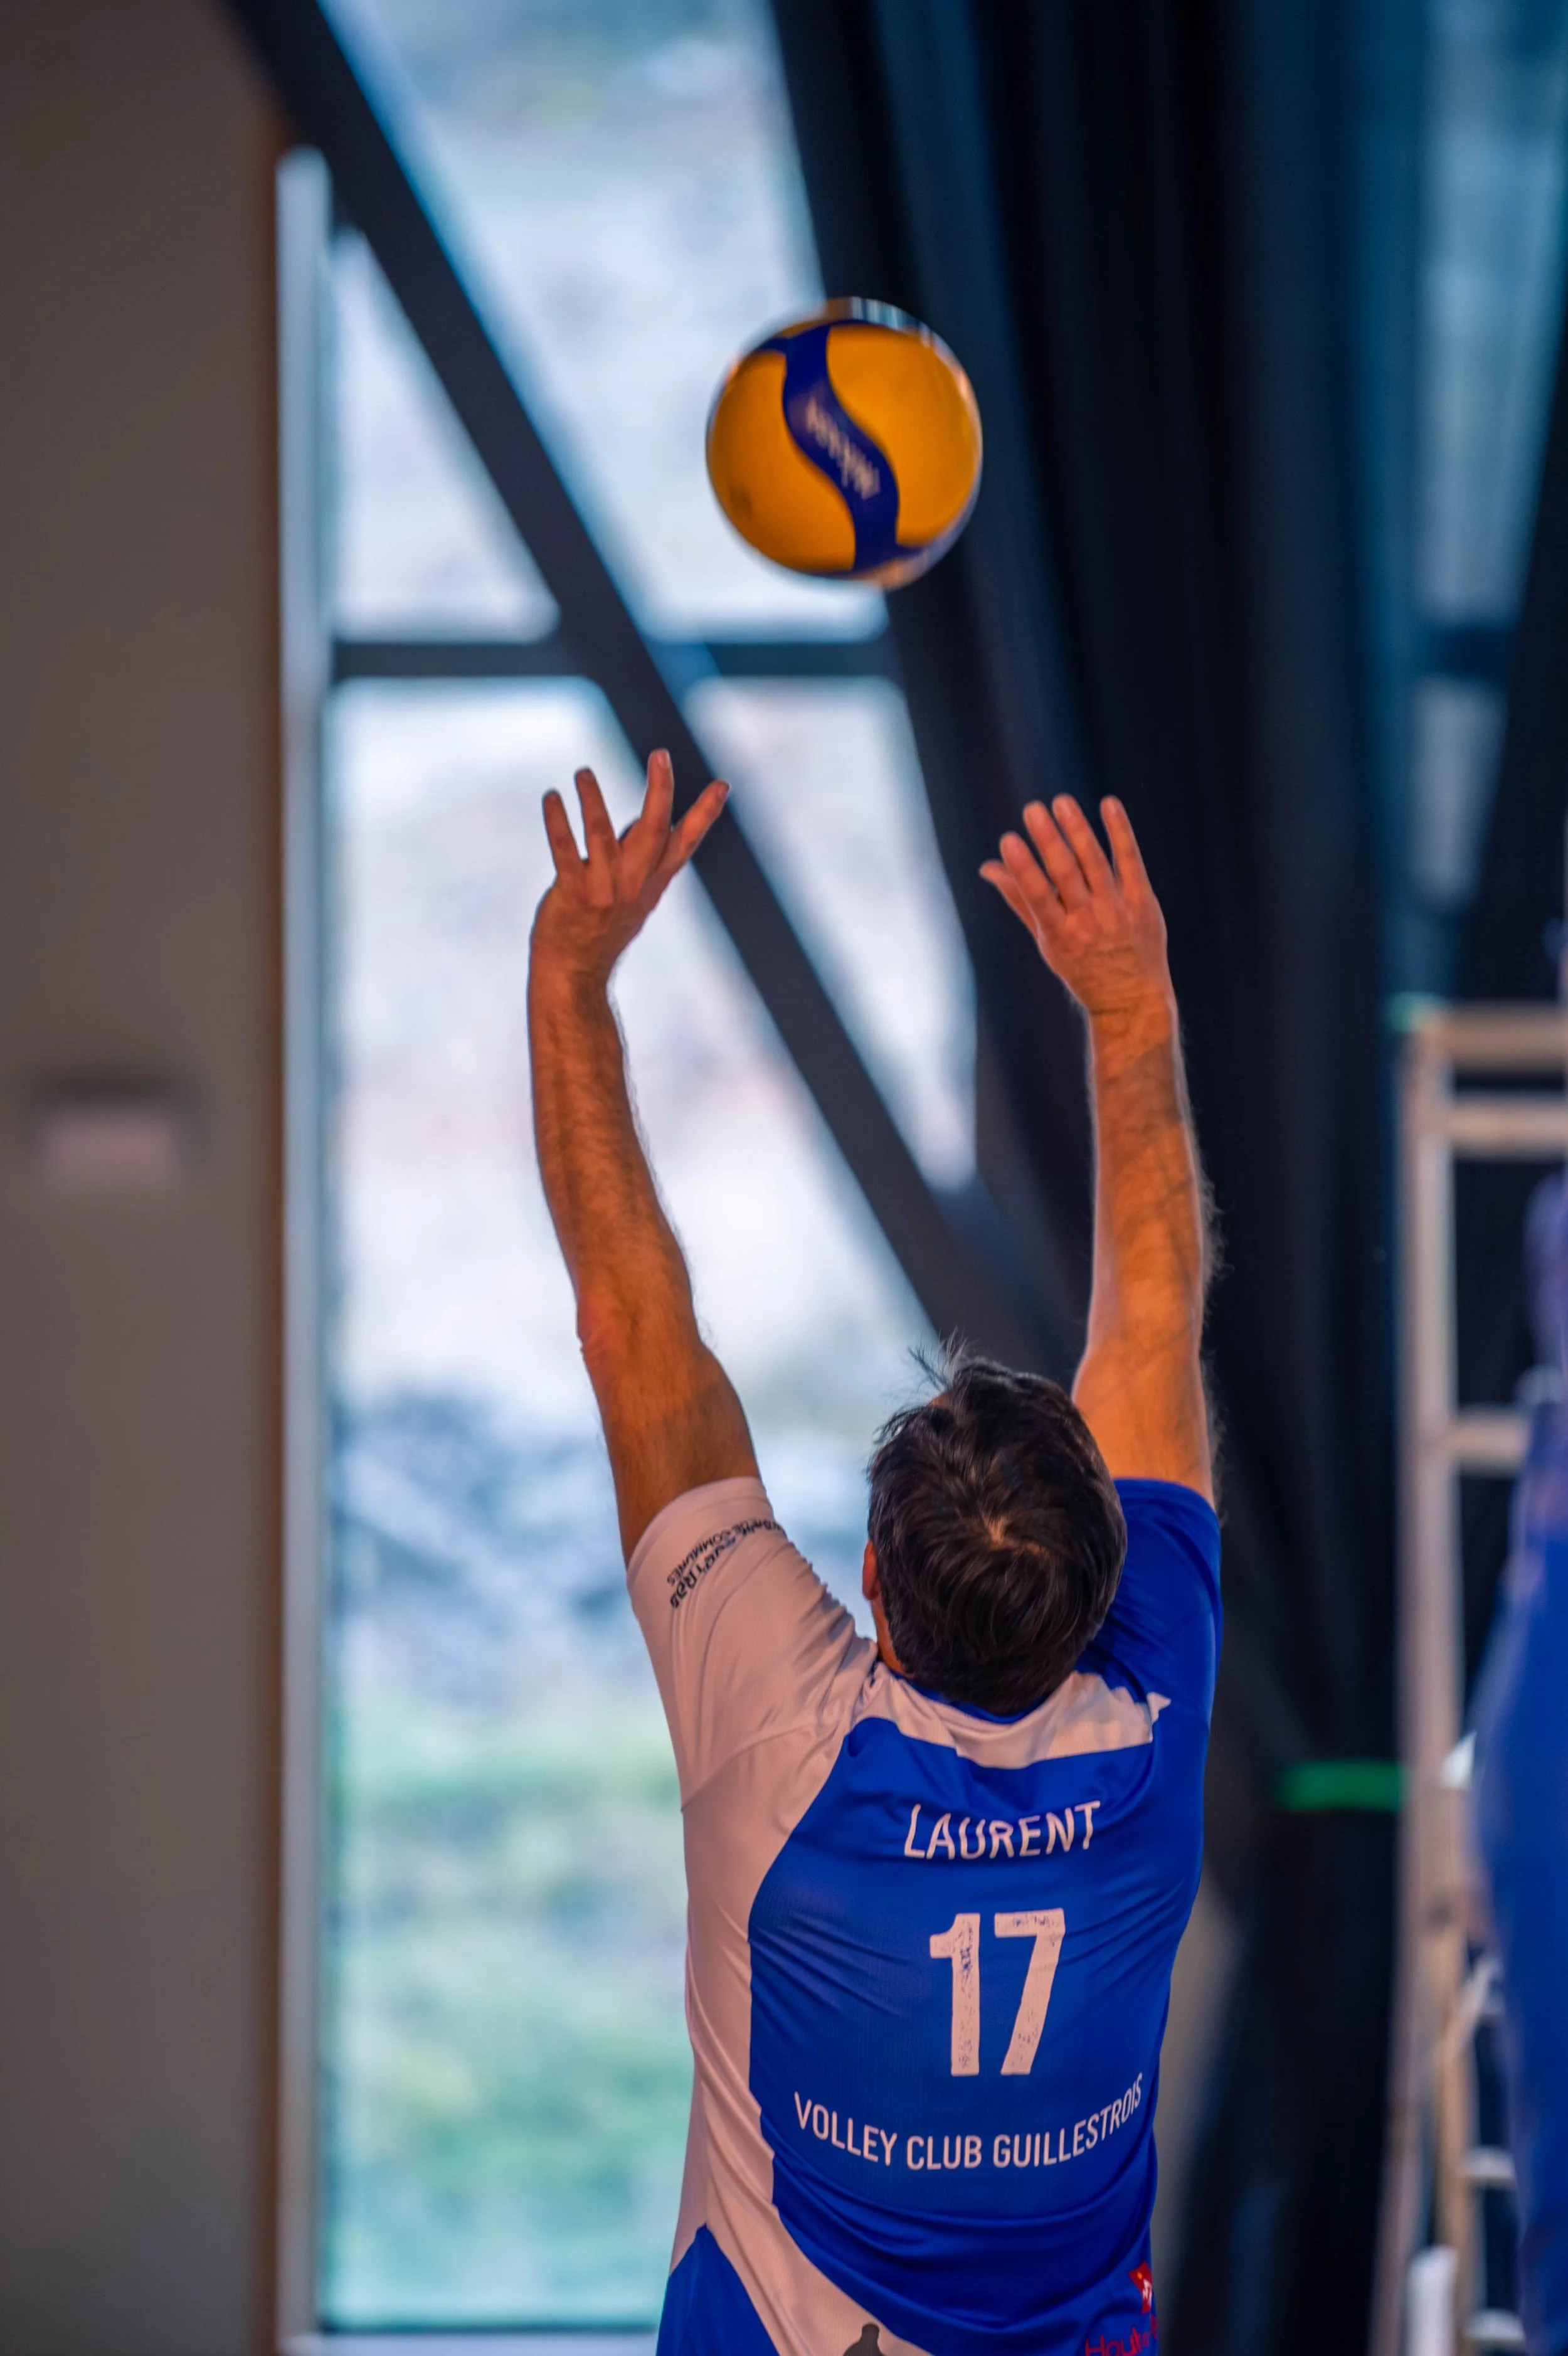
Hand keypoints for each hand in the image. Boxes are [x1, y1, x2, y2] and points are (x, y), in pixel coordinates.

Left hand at [532, 749, 728, 987]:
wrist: (574, 973)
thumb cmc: (602, 930)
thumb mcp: (633, 896)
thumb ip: (640, 858)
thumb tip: (642, 819)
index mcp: (652, 883)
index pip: (684, 843)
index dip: (704, 814)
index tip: (723, 784)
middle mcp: (633, 884)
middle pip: (652, 832)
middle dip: (659, 792)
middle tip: (661, 754)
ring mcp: (603, 890)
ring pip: (602, 836)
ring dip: (593, 800)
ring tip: (583, 772)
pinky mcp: (572, 895)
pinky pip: (564, 852)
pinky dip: (557, 823)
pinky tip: (551, 797)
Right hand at [981, 794, 1172, 1031]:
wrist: (1130, 998)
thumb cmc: (1080, 967)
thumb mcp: (1046, 941)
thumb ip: (1020, 901)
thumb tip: (988, 867)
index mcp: (1059, 936)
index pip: (1038, 896)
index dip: (1023, 868)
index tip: (1008, 840)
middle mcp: (1089, 923)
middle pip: (1066, 875)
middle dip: (1048, 841)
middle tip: (1033, 809)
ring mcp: (1118, 911)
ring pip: (1096, 863)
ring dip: (1078, 830)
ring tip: (1062, 802)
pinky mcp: (1142, 902)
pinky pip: (1130, 861)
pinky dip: (1120, 832)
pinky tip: (1108, 805)